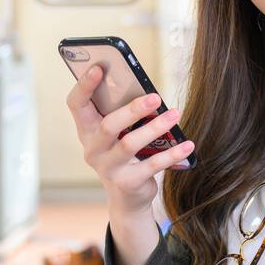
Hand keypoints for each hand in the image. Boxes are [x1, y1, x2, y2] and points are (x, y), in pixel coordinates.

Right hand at [65, 63, 194, 216]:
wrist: (127, 197)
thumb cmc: (125, 154)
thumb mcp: (119, 133)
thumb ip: (124, 112)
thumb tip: (148, 90)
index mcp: (87, 130)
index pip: (76, 104)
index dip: (84, 86)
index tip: (98, 67)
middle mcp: (92, 149)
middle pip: (108, 125)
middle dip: (133, 109)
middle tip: (156, 97)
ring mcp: (108, 168)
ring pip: (130, 144)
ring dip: (155, 128)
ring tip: (175, 114)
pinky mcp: (127, 182)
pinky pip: (152, 165)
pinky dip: (172, 153)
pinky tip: (187, 144)